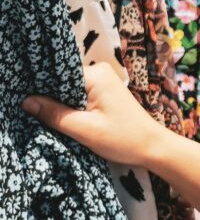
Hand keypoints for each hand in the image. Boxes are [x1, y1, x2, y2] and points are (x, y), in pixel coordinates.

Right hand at [22, 62, 166, 167]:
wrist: (154, 147)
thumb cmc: (124, 138)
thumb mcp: (84, 129)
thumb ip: (54, 115)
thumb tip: (26, 102)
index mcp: (95, 74)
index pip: (56, 74)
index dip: (40, 88)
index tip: (27, 103)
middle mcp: (99, 72)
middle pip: (61, 81)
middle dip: (49, 98)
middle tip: (35, 114)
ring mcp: (102, 82)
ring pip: (68, 91)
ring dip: (59, 105)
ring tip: (49, 118)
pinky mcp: (104, 94)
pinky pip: (78, 96)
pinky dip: (70, 108)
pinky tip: (63, 118)